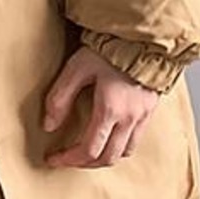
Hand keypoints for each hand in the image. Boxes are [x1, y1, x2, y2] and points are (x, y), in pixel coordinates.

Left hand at [41, 44, 159, 168]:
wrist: (142, 34)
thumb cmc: (110, 47)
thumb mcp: (77, 68)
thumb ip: (60, 97)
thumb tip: (49, 125)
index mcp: (110, 109)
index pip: (89, 150)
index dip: (68, 159)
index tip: (53, 158)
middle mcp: (130, 118)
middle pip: (107, 158)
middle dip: (84, 163)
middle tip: (67, 158)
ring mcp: (143, 116)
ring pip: (125, 153)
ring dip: (104, 157)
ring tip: (87, 151)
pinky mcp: (150, 110)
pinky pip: (136, 140)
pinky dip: (120, 146)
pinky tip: (109, 136)